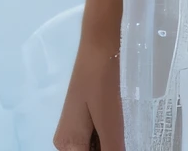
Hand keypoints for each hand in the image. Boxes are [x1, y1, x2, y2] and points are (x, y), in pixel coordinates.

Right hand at [53, 33, 123, 150]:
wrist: (98, 46)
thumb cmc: (101, 83)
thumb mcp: (110, 124)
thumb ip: (112, 150)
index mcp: (67, 145)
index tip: (118, 141)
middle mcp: (65, 141)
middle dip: (108, 148)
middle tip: (121, 132)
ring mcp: (72, 129)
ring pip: (95, 148)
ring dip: (109, 144)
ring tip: (122, 130)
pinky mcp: (81, 118)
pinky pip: (95, 138)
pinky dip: (107, 136)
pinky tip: (118, 126)